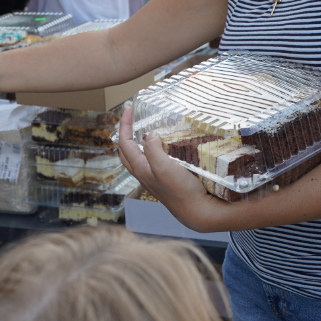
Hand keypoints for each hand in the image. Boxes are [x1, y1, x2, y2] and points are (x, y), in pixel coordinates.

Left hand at [116, 107, 226, 232]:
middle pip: (125, 151)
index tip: (128, 109)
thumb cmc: (180, 190)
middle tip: (130, 119)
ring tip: (143, 130)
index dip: (124, 125)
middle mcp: (143, 174)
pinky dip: (150, 150)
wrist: (197, 211)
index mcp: (140, 168)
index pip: (124, 143)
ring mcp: (153, 178)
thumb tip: (149, 135)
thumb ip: (153, 149)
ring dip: (136, 143)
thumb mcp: (163, 167)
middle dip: (125, 134)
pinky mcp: (165, 180)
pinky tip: (162, 147)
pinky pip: (151, 162)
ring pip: (137, 158)